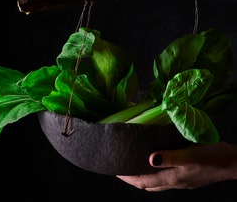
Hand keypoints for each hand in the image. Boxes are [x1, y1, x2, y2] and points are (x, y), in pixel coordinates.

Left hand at [116, 141, 236, 190]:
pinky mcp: (186, 178)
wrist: (231, 163)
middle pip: (147, 185)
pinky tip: (155, 166)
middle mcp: (174, 182)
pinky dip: (154, 175)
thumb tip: (150, 159)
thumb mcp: (190, 155)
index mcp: (172, 178)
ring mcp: (181, 182)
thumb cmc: (211, 157)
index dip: (128, 178)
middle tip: (120, 170)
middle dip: (132, 179)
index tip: (115, 172)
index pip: (143, 181)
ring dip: (142, 178)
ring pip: (155, 183)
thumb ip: (170, 157)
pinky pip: (164, 179)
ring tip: (133, 168)